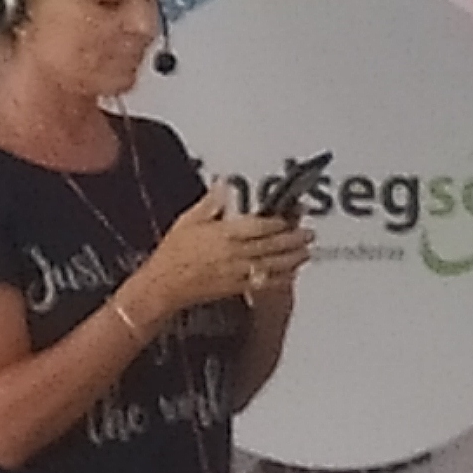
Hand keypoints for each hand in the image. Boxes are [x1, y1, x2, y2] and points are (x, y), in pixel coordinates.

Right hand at [130, 188, 310, 315]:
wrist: (164, 285)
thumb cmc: (174, 254)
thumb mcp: (188, 220)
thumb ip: (210, 203)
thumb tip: (222, 185)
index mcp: (224, 235)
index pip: (259, 226)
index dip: (279, 222)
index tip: (292, 215)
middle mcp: (234, 254)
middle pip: (271, 246)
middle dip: (293, 240)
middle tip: (308, 234)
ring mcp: (237, 272)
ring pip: (272, 265)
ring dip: (292, 259)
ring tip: (306, 252)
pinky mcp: (237, 287)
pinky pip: (264, 282)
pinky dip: (280, 278)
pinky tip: (290, 273)